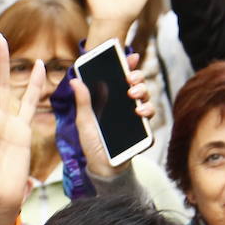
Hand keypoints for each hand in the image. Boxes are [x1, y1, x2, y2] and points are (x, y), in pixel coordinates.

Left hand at [71, 51, 152, 177]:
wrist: (102, 168)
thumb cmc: (92, 144)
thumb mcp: (84, 121)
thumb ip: (82, 101)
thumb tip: (74, 80)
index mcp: (113, 100)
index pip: (123, 78)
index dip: (129, 65)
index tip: (131, 56)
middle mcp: (127, 107)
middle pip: (138, 85)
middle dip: (137, 77)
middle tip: (129, 79)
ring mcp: (137, 119)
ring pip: (147, 99)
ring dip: (143, 93)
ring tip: (133, 95)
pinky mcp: (143, 134)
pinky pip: (150, 122)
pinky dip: (147, 114)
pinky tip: (140, 113)